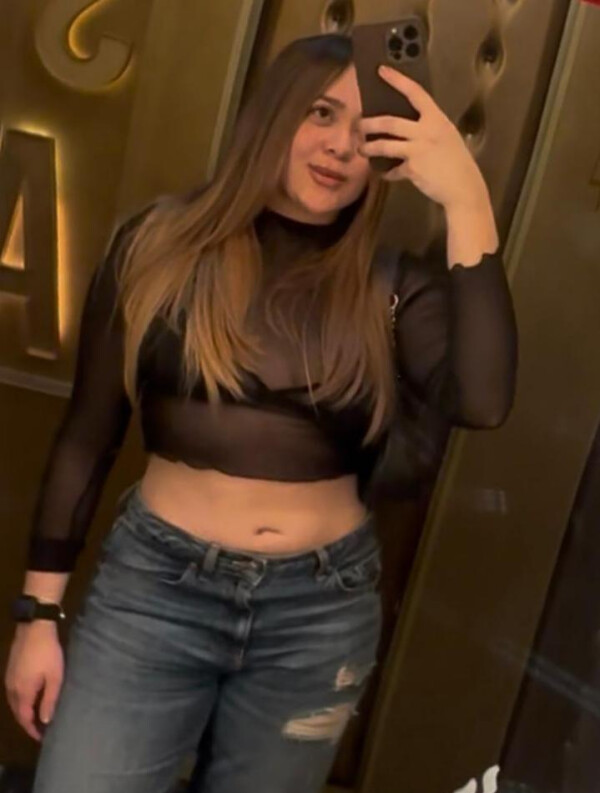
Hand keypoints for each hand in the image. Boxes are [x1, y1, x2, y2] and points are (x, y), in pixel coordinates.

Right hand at [5, 622, 63, 740]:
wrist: (35, 627)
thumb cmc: (48, 653)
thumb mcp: (55, 677)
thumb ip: (49, 700)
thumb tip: (45, 721)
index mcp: (22, 693)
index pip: (24, 718)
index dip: (32, 730)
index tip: (42, 737)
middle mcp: (11, 689)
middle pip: (17, 712)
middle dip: (27, 722)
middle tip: (40, 729)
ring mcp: (9, 678)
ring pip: (14, 702)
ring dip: (23, 711)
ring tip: (36, 716)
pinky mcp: (10, 669)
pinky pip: (13, 692)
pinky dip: (21, 700)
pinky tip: (30, 697)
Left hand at [358, 65, 488, 209]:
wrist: (464, 188)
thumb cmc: (457, 162)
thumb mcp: (447, 136)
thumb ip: (429, 128)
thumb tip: (407, 126)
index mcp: (437, 119)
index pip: (415, 93)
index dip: (397, 80)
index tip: (382, 70)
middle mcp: (426, 131)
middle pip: (390, 122)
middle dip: (370, 123)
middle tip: (358, 124)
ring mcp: (418, 150)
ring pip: (385, 146)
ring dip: (369, 147)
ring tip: (361, 148)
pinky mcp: (412, 169)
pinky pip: (394, 170)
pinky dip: (388, 173)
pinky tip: (384, 174)